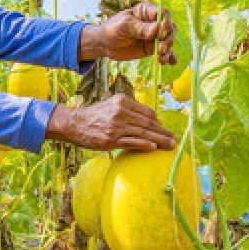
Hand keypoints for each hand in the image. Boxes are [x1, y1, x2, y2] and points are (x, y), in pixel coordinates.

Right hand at [45, 94, 176, 150]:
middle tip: (175, 139)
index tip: (163, 130)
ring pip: (144, 133)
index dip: (158, 122)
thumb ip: (129, 109)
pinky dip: (145, 144)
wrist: (74, 124)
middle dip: (164, 132)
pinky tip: (154, 147)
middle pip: (149, 123)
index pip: (147, 112)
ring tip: (170, 146)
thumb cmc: (94, 116)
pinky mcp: (111, 140)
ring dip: (160, 140)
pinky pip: (132, 142)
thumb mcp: (111, 105)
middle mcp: (121, 112)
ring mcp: (116, 127)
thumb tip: (149, 120)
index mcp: (122, 101)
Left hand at [79, 1, 176, 64]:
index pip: (164, 14)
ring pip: (169, 40)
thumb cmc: (112, 29)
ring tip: (160, 57)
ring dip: (168, 49)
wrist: (105, 44)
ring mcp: (154, 36)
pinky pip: (165, 52)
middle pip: (170, 28)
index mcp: (147, 11)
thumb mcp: (124, 26)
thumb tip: (156, 29)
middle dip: (168, 38)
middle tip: (160, 48)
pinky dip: (169, 57)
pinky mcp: (152, 48)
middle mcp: (153, 22)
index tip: (160, 34)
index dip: (166, 23)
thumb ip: (140, 28)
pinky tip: (169, 62)